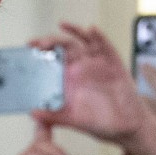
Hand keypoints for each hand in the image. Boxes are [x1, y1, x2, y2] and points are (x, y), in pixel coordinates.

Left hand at [29, 23, 146, 143]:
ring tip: (62, 25)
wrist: (126, 129)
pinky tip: (91, 30)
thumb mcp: (73, 120)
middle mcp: (83, 68)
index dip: (41, 52)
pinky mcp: (114, 65)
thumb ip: (53, 116)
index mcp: (71, 79)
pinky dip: (99, 37)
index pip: (53, 59)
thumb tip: (32, 113)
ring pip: (84, 41)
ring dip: (73, 31)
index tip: (29, 48)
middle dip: (51, 41)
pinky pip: (106, 47)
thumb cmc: (101, 123)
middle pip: (65, 47)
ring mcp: (98, 64)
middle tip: (39, 43)